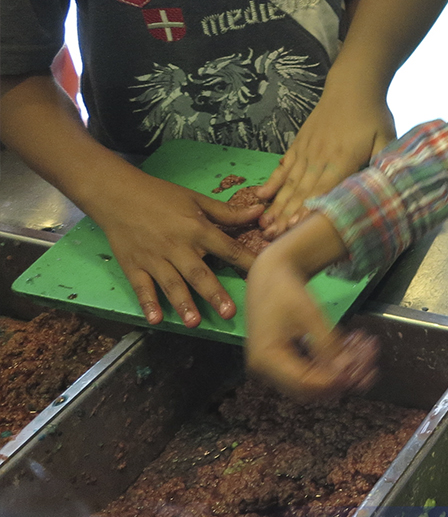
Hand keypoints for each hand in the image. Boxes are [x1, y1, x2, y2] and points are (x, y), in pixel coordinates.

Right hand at [93, 172, 262, 327]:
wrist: (116, 194)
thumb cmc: (160, 195)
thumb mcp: (196, 199)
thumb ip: (227, 211)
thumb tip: (258, 212)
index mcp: (196, 229)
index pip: (227, 248)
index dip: (245, 261)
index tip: (262, 275)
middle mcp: (177, 246)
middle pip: (199, 273)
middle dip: (214, 293)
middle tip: (228, 313)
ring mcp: (154, 258)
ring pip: (171, 284)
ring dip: (183, 304)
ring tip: (194, 322)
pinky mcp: (134, 266)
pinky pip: (141, 287)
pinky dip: (148, 303)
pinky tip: (155, 319)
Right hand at [244, 214, 377, 400]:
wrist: (270, 273)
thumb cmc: (286, 290)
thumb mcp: (310, 314)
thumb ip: (328, 344)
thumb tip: (347, 372)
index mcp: (266, 359)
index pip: (304, 383)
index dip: (335, 382)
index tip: (364, 370)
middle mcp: (266, 370)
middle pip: (310, 388)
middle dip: (343, 376)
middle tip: (371, 358)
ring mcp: (273, 366)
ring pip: (313, 380)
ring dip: (341, 369)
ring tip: (366, 348)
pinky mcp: (283, 359)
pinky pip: (310, 369)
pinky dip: (332, 361)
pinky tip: (353, 345)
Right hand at [259, 85, 394, 234]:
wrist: (352, 86)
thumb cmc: (373, 114)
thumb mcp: (386, 138)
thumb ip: (384, 163)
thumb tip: (387, 187)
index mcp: (344, 159)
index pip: (324, 190)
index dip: (309, 210)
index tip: (295, 229)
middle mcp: (321, 157)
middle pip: (302, 191)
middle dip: (287, 216)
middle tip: (273, 237)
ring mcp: (307, 151)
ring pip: (290, 182)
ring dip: (277, 204)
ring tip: (264, 223)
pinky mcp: (299, 144)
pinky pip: (284, 166)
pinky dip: (272, 181)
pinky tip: (261, 195)